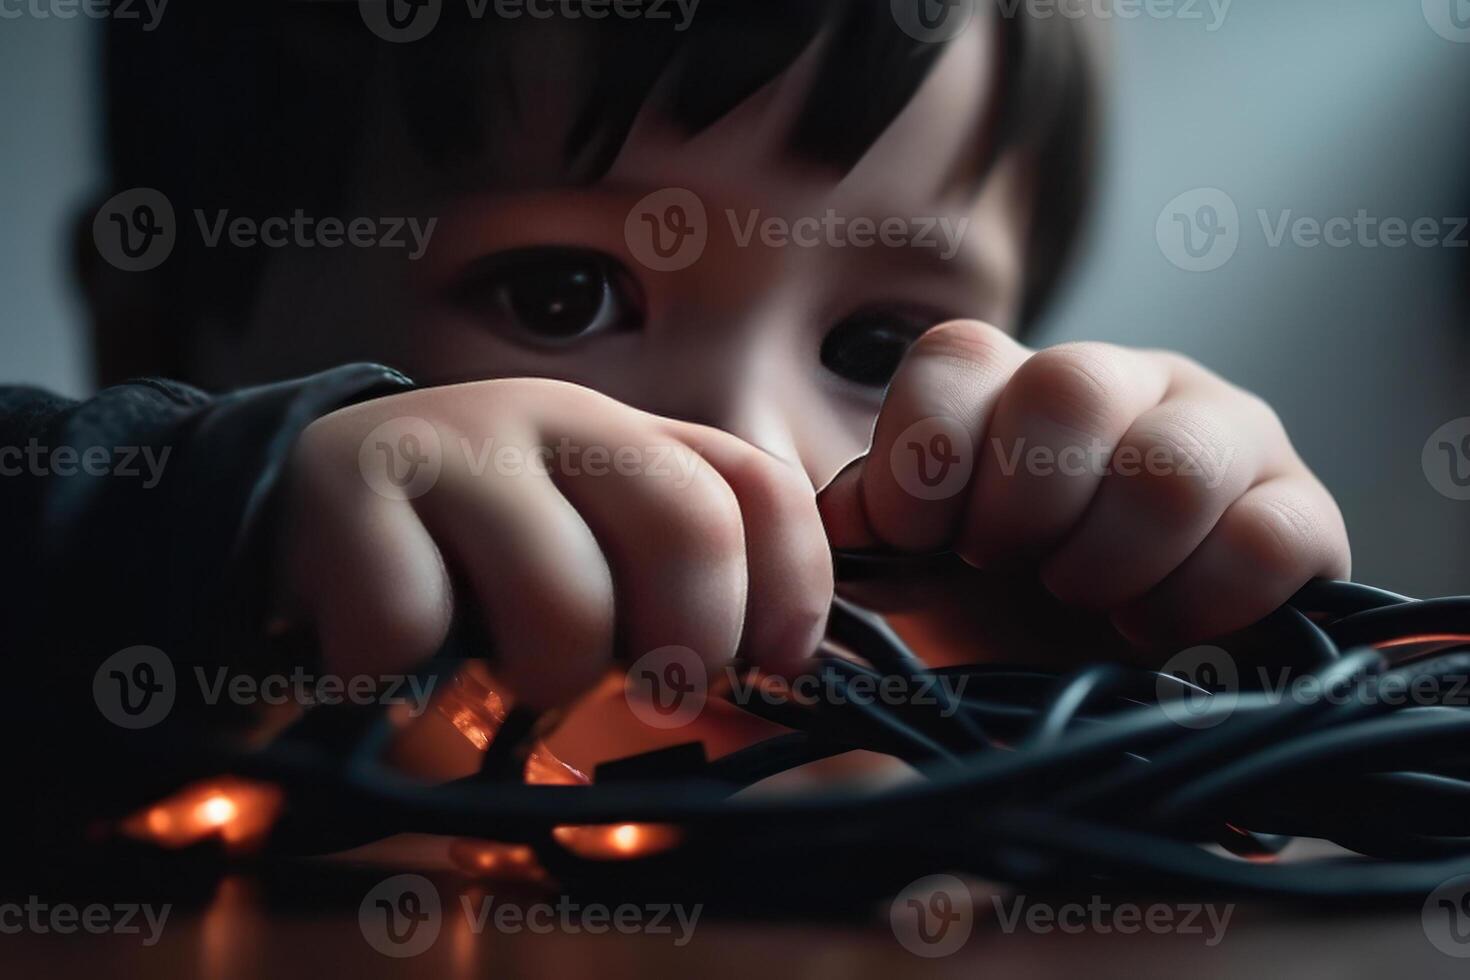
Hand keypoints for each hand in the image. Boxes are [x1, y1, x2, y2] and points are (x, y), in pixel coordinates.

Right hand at [278, 379, 831, 707]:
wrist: (293, 507)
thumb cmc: (472, 563)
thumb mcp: (592, 558)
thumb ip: (683, 590)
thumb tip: (792, 670)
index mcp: (632, 436)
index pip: (763, 489)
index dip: (794, 590)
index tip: (773, 668)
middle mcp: (555, 419)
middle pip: (692, 527)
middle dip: (690, 644)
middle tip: (650, 689)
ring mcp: (453, 443)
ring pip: (564, 602)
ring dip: (541, 674)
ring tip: (495, 664)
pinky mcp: (345, 482)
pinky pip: (410, 624)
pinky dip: (396, 671)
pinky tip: (384, 652)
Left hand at [819, 320, 1349, 648]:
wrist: (1117, 681)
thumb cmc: (1006, 608)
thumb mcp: (923, 569)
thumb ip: (870, 529)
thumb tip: (838, 517)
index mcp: (1015, 385)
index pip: (957, 357)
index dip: (926, 451)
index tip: (920, 535)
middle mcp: (1124, 385)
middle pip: (1069, 388)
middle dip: (1022, 504)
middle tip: (1010, 567)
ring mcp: (1223, 437)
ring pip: (1172, 465)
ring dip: (1108, 560)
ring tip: (1089, 603)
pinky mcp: (1301, 512)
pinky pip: (1267, 537)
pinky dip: (1198, 601)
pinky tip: (1159, 629)